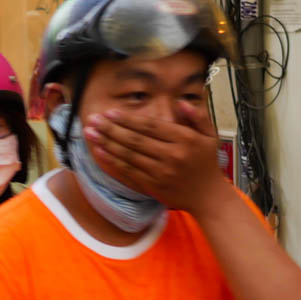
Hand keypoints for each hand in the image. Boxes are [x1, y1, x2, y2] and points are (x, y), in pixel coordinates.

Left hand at [82, 102, 226, 214]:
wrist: (208, 197)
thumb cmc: (207, 163)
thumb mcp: (210, 136)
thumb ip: (197, 117)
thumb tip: (180, 102)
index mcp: (185, 139)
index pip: (150, 126)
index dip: (128, 119)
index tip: (111, 112)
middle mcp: (172, 155)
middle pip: (135, 139)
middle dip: (111, 128)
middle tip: (93, 119)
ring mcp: (161, 172)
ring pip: (129, 155)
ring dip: (107, 143)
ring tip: (90, 133)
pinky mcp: (153, 186)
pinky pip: (128, 171)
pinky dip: (112, 161)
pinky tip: (99, 152)